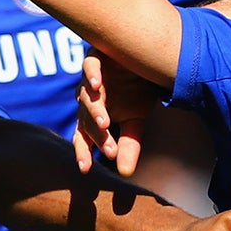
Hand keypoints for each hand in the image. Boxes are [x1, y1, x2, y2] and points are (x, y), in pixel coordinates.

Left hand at [74, 54, 161, 174]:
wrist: (146, 56)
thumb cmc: (138, 90)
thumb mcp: (137, 120)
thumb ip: (129, 145)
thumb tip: (125, 174)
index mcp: (95, 115)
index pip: (84, 137)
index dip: (84, 152)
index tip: (86, 169)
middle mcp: (88, 97)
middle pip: (86, 119)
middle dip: (98, 136)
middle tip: (111, 150)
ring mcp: (90, 77)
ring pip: (86, 96)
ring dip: (95, 110)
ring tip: (105, 124)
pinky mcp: (97, 56)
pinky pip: (90, 65)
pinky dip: (92, 75)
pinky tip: (96, 85)